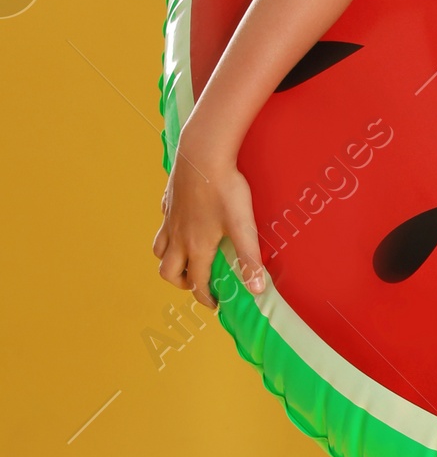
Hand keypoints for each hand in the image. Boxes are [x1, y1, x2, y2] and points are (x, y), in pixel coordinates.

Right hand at [152, 132, 266, 311]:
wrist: (202, 153)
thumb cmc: (224, 189)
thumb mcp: (242, 226)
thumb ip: (249, 259)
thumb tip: (257, 290)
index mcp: (196, 247)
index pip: (196, 283)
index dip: (205, 297)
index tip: (215, 303)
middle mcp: (177, 236)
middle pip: (168, 272)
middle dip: (182, 283)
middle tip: (198, 283)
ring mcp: (170, 218)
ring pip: (159, 249)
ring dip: (169, 260)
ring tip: (186, 260)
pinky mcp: (168, 201)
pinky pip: (163, 223)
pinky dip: (168, 232)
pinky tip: (182, 225)